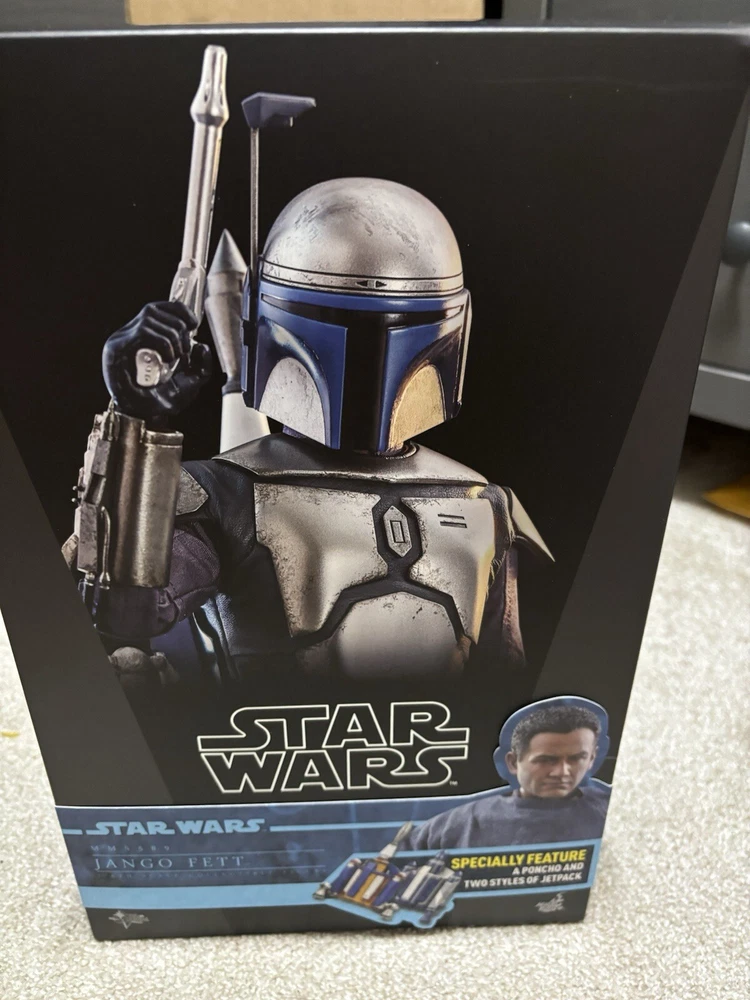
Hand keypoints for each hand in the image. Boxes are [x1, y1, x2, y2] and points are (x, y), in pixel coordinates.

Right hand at [102, 301, 211, 418]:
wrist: (146, 417)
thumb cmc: (164, 401)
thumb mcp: (191, 381)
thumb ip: (201, 363)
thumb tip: (200, 344)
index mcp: (143, 337)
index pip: (158, 307)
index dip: (178, 310)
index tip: (193, 325)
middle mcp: (128, 335)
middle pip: (154, 309)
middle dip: (178, 328)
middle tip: (183, 352)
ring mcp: (120, 340)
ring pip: (150, 317)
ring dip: (172, 338)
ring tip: (174, 358)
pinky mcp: (117, 349)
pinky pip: (144, 331)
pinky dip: (162, 343)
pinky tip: (166, 359)